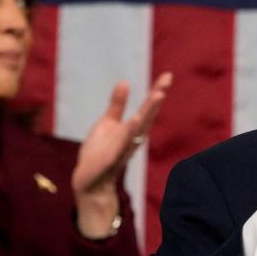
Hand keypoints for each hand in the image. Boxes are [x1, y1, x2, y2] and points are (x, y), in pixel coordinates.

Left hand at [72, 72, 172, 237]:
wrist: (89, 180)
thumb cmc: (100, 151)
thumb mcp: (108, 123)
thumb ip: (117, 104)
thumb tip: (125, 81)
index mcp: (132, 129)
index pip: (147, 108)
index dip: (157, 91)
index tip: (167, 75)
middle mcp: (132, 138)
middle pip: (147, 115)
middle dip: (156, 97)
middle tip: (167, 80)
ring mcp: (123, 148)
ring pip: (138, 128)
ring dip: (147, 112)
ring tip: (157, 95)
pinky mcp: (111, 158)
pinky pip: (122, 144)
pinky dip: (129, 133)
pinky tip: (135, 120)